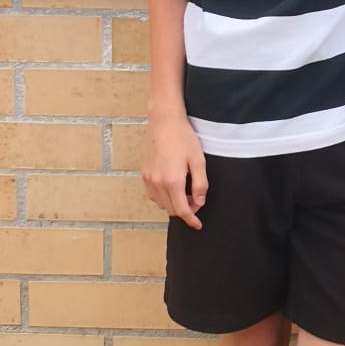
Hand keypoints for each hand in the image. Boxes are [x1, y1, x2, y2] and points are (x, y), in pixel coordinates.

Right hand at [141, 111, 207, 227]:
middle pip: (171, 209)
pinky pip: (153, 195)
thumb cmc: (183, 137)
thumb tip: (199, 202)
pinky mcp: (144, 174)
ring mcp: (148, 179)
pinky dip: (163, 196)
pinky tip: (172, 186)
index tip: (197, 225)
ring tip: (185, 190)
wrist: (164, 120)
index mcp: (172, 181)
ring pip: (161, 203)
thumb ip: (200, 184)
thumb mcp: (198, 160)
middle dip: (185, 209)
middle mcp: (157, 183)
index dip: (191, 220)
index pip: (181, 210)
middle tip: (196, 199)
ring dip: (173, 203)